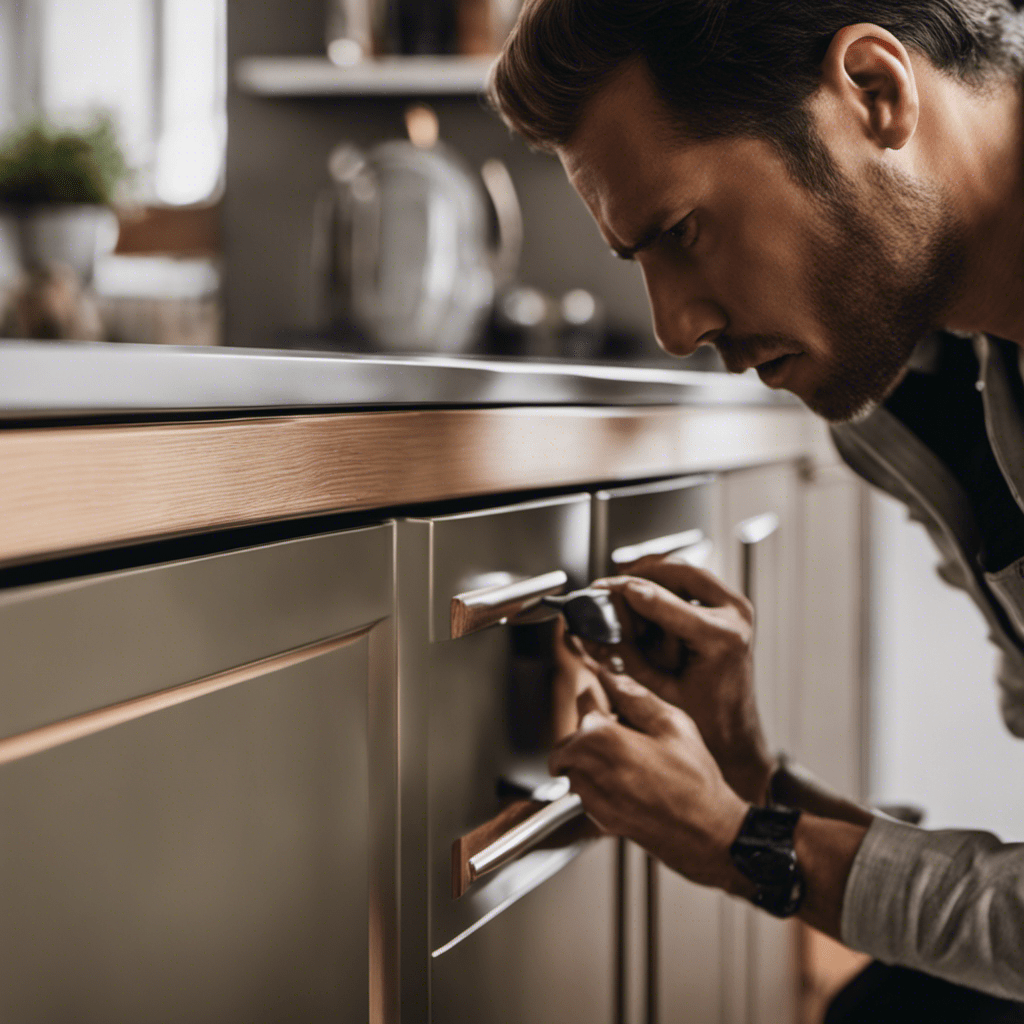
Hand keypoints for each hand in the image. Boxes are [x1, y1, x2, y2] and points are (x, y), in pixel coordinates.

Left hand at [550, 664, 748, 889]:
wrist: (708, 833)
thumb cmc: (695, 781)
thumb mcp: (673, 725)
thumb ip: (636, 697)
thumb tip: (612, 677)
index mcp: (605, 738)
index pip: (584, 702)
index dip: (600, 698)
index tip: (611, 700)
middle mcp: (590, 768)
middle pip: (571, 736)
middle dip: (591, 732)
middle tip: (625, 735)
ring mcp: (591, 796)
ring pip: (573, 765)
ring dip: (590, 758)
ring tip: (627, 760)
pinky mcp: (597, 817)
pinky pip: (582, 790)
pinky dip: (596, 782)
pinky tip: (628, 782)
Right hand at [584, 556, 773, 803]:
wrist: (736, 732)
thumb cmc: (705, 720)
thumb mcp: (657, 690)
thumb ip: (625, 656)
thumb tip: (589, 632)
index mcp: (720, 637)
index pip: (663, 600)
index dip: (627, 591)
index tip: (601, 587)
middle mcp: (735, 615)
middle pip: (680, 571)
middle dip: (642, 572)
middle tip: (611, 584)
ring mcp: (738, 608)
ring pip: (688, 570)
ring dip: (655, 574)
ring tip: (625, 589)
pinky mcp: (733, 608)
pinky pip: (697, 581)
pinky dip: (669, 581)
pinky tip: (647, 592)